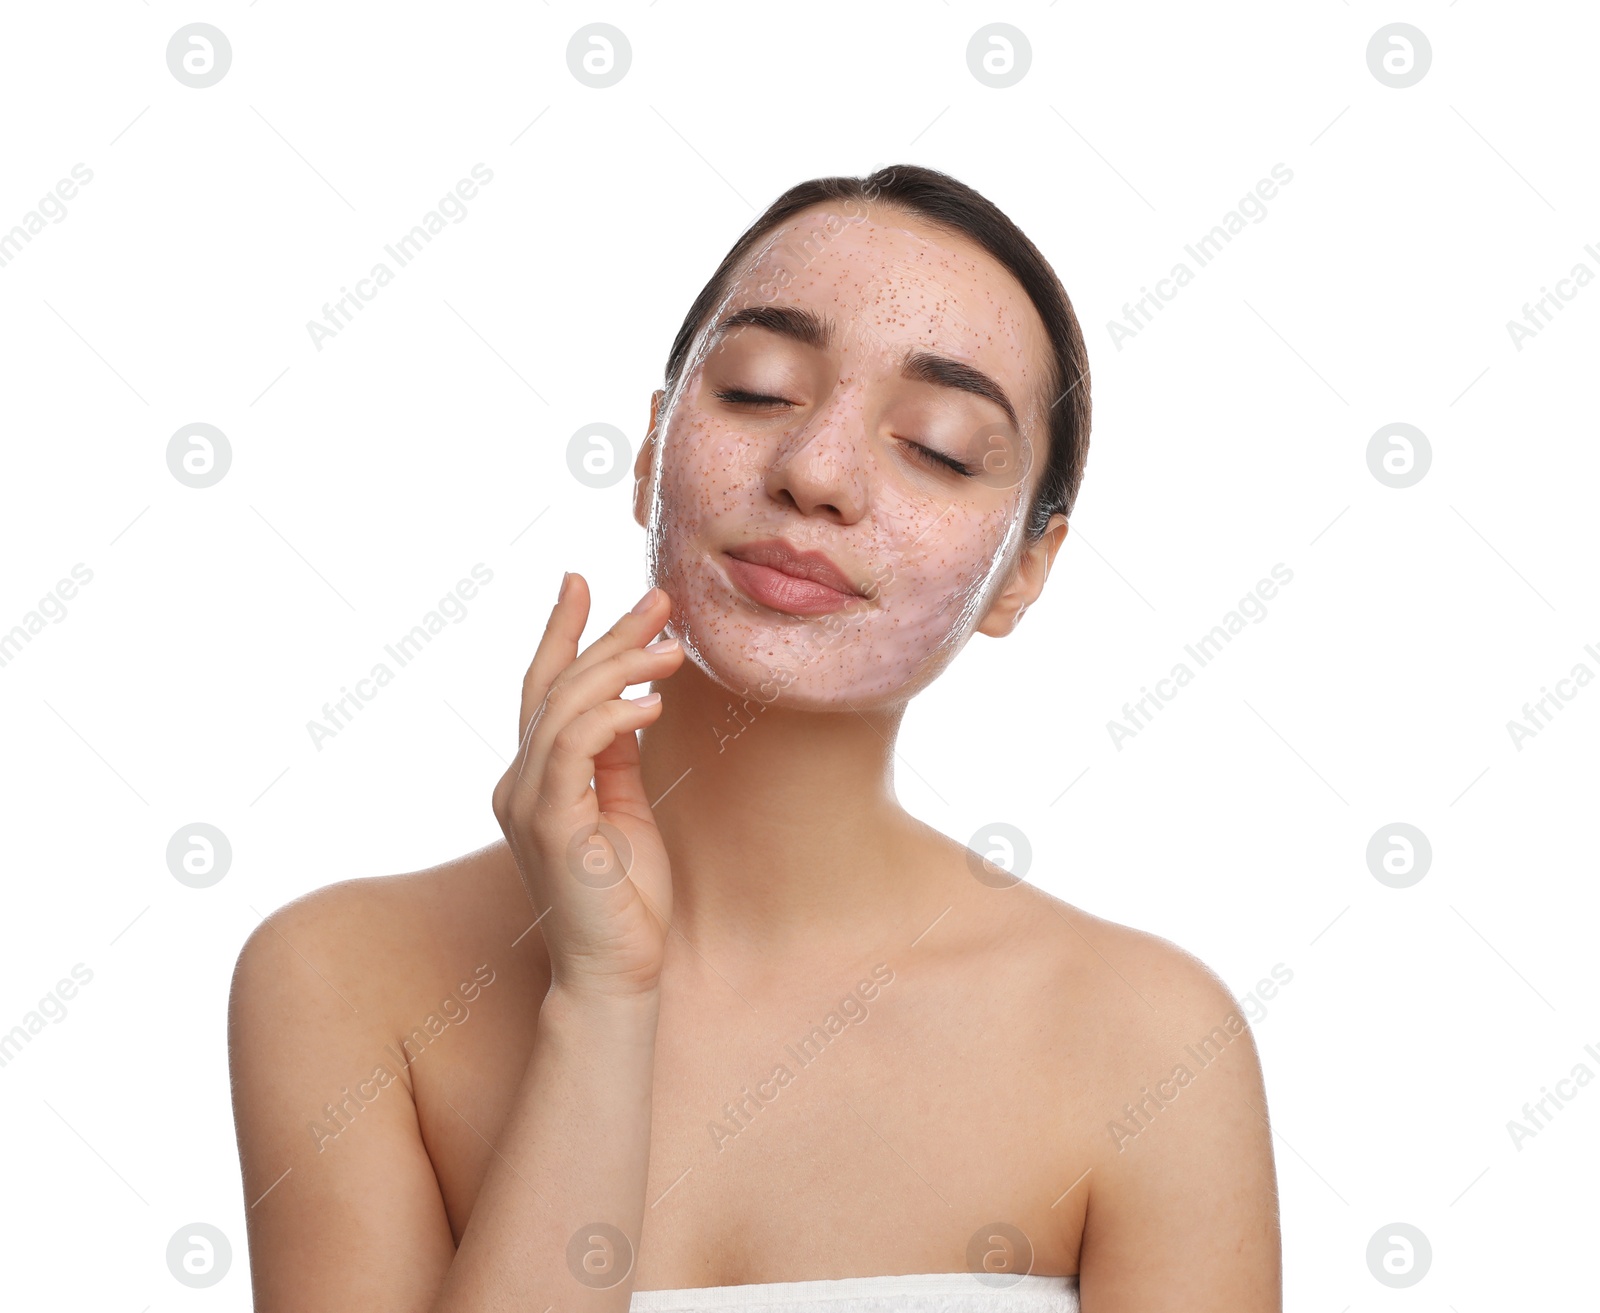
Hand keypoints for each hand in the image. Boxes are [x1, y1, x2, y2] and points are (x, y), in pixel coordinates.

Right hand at [491, 575, 684, 1000]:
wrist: (618, 973)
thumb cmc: (625, 899)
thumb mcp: (625, 808)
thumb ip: (617, 755)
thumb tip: (631, 697)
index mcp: (534, 778)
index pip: (543, 689)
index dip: (560, 632)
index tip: (583, 580)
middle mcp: (518, 783)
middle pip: (555, 685)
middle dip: (606, 633)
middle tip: (658, 597)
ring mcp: (527, 802)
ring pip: (566, 707)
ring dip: (623, 668)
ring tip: (675, 648)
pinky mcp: (548, 824)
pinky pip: (575, 748)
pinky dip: (615, 717)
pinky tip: (655, 705)